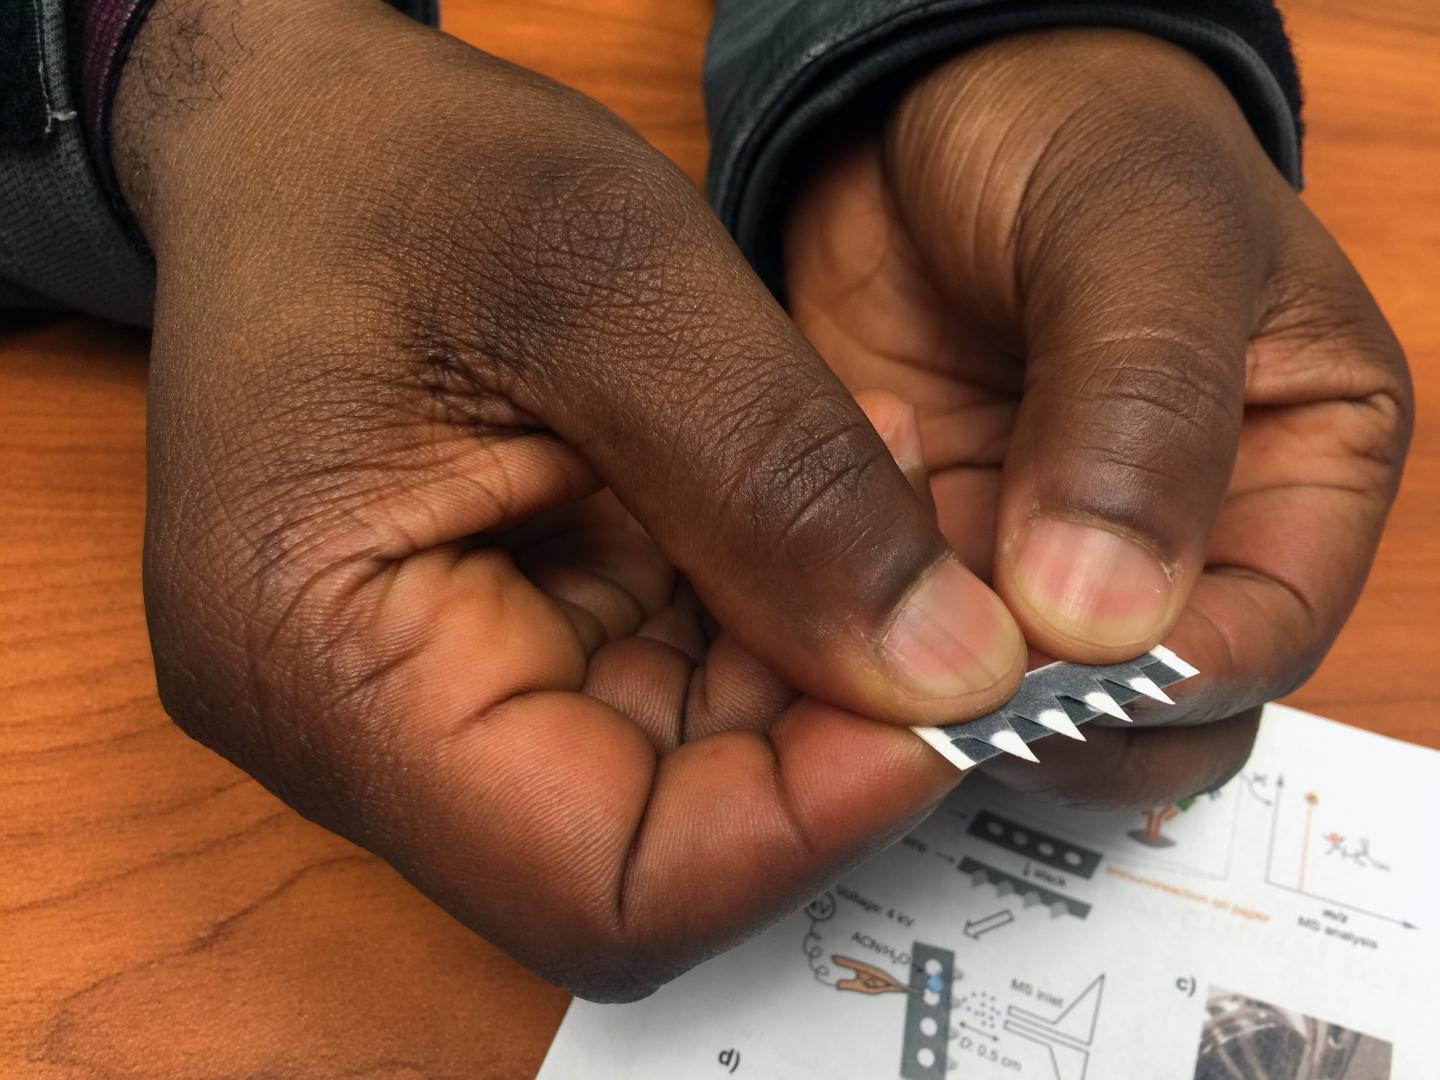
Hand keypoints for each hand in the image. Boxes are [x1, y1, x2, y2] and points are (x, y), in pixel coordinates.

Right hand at [115, 0, 1029, 997]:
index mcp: (318, 663)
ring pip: (671, 773)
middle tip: (943, 588)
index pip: (599, 887)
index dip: (800, 823)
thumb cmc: (401, 172)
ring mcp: (416, 696)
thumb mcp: (614, 282)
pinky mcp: (478, 648)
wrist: (302, 135)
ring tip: (870, 491)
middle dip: (819, 729)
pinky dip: (757, 616)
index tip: (952, 697)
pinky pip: (655, 693)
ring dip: (800, 660)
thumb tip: (951, 680)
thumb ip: (780, 488)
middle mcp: (351, 724)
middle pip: (645, 845)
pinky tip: (805, 499)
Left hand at [786, 29, 1411, 806]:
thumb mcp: (1138, 233)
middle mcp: (1182, 541)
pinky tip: (813, 596)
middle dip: (1054, 721)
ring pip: (1021, 714)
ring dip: (945, 700)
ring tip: (868, 628)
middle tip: (948, 680)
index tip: (1053, 668)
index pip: (1263, 640)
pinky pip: (906, 658)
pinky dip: (862, 655)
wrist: (918, 111)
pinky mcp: (936, 559)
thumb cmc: (1068, 130)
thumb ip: (1145, 409)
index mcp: (1297, 468)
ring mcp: (1046, 563)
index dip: (1162, 680)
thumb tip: (1108, 617)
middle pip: (1150, 718)